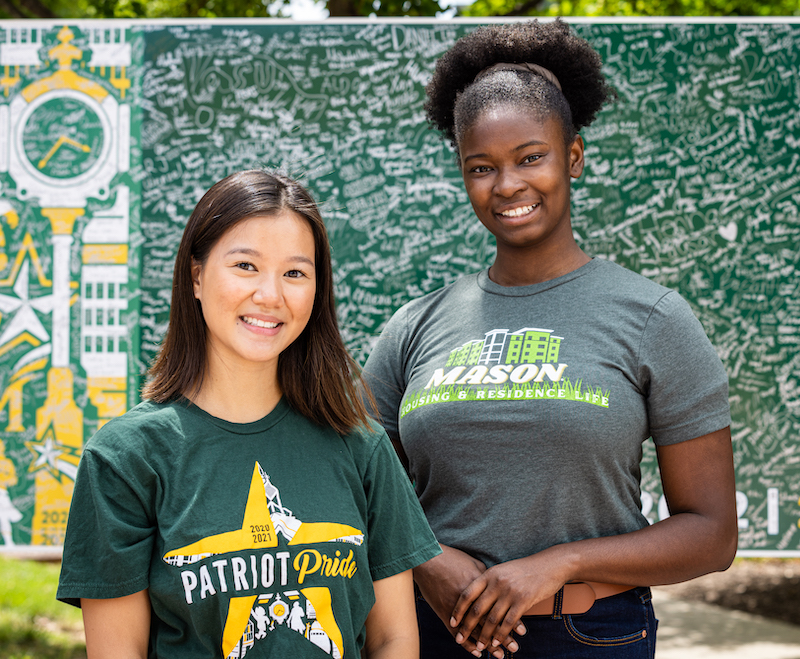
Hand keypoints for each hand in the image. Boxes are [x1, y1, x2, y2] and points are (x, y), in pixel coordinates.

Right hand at [415, 545, 520, 657]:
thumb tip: (498, 588)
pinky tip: (477, 653)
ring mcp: (457, 608)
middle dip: (503, 637)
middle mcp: (471, 599)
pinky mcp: (444, 613)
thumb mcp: (474, 564)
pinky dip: (467, 645)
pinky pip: (457, 633)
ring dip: (488, 644)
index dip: (511, 620)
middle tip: (515, 648)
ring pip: (475, 631)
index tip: (523, 631)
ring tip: (499, 654)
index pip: (500, 608)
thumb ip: (487, 578)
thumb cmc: (452, 559)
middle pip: (490, 622)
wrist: (429, 559)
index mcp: (482, 586)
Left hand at [451, 551, 566, 653]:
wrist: (548, 565)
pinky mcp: (523, 600)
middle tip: (460, 639)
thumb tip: (474, 596)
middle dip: (467, 626)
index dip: (458, 609)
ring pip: (492, 618)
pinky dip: (501, 634)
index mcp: (489, 574)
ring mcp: (510, 592)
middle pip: (477, 609)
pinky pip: (508, 622)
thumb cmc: (524, 569)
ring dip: (484, 635)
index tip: (452, 622)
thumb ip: (489, 582)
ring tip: (479, 647)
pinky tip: (496, 642)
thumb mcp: (502, 571)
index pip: (467, 594)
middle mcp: (497, 583)